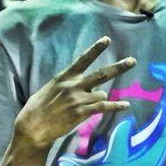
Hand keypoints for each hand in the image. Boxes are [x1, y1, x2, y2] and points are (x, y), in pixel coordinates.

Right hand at [15, 36, 135, 149]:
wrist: (33, 126)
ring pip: (102, 94)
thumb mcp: (50, 88)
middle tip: (132, 61)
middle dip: (118, 67)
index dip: (96, 49)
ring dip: (100, 99)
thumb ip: (65, 84)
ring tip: (89, 105)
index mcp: (64, 77)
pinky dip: (116, 106)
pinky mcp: (81, 112)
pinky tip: (125, 105)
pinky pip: (104, 107)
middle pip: (101, 74)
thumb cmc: (38, 108)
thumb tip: (77, 84)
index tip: (107, 40)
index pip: (83, 59)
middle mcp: (73, 85)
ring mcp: (78, 98)